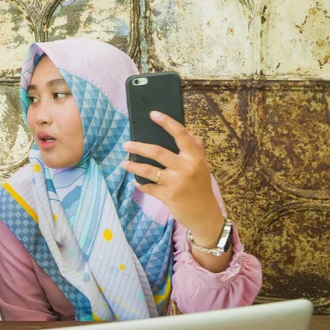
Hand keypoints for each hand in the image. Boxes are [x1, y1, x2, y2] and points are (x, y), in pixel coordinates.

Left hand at [122, 111, 223, 246]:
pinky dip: (141, 184)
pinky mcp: (168, 196)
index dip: (167, 123)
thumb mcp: (202, 167)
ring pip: (149, 170)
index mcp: (195, 157)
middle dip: (139, 147)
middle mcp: (186, 168)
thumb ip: (196, 150)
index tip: (153, 114)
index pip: (181, 135)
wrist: (205, 215)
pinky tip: (137, 182)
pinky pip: (149, 187)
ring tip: (124, 164)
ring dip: (134, 166)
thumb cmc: (201, 188)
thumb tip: (191, 134)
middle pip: (158, 152)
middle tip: (126, 144)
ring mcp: (176, 183)